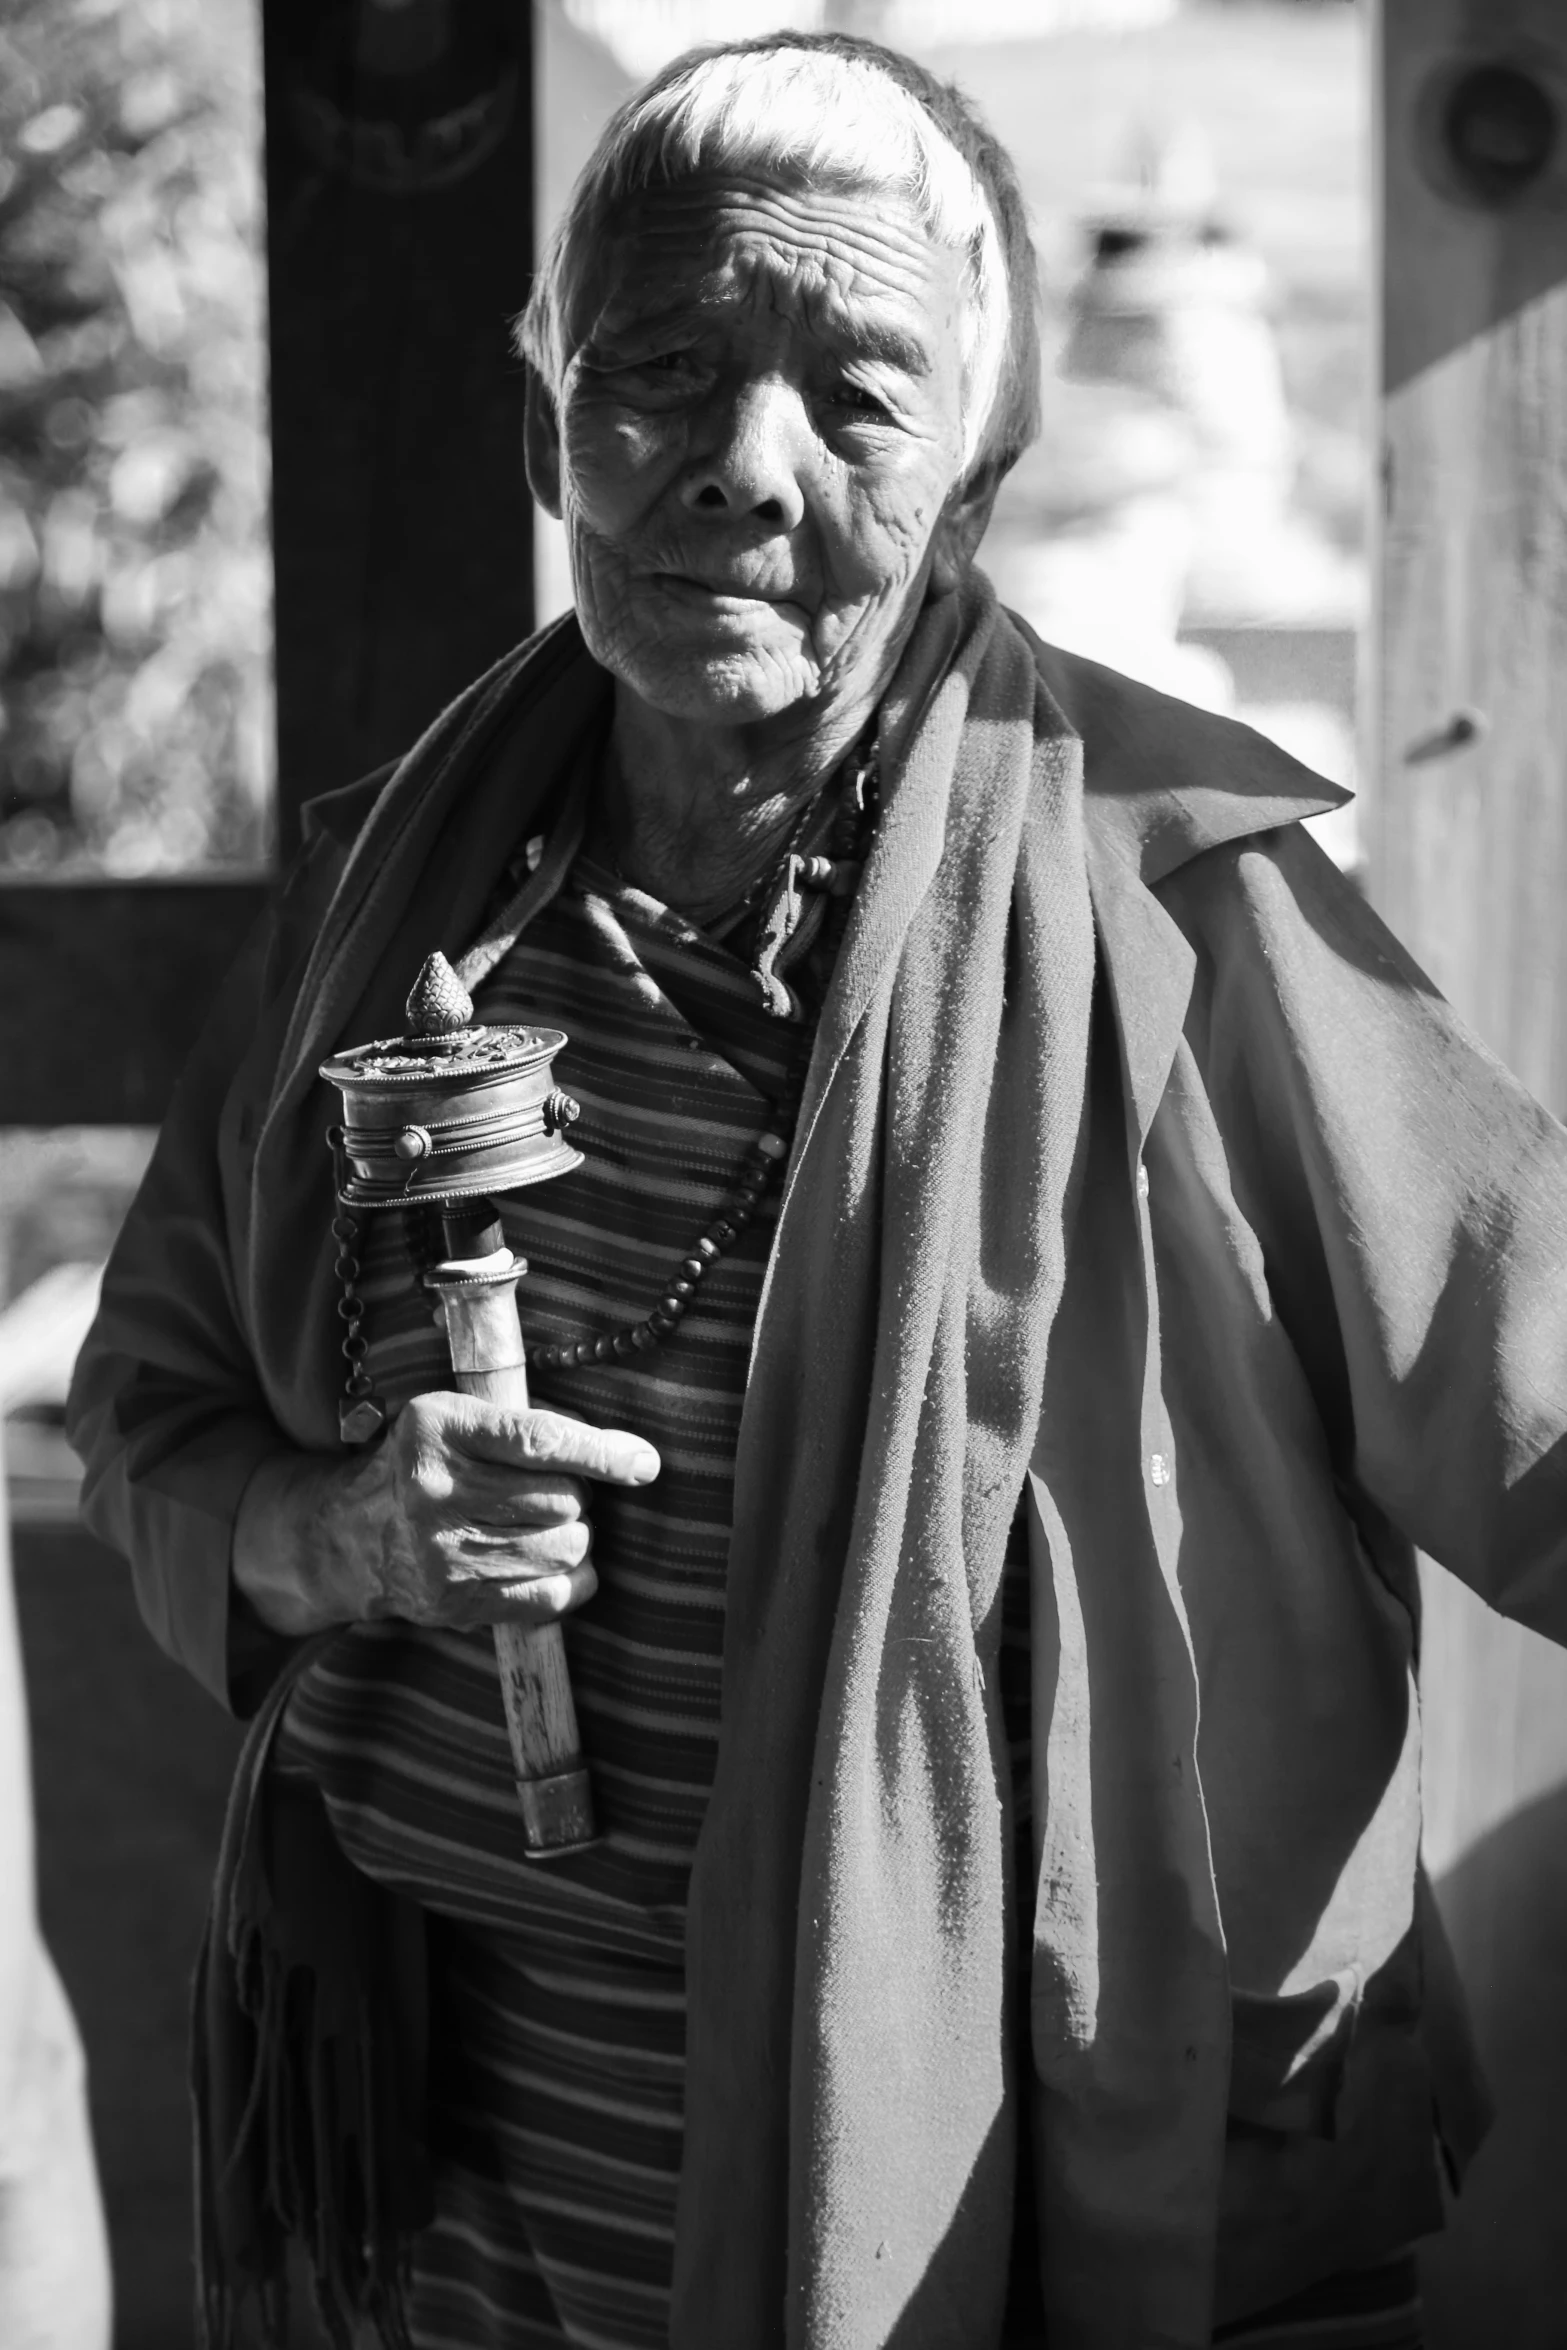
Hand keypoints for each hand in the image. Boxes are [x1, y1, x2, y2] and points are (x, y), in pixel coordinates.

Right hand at [370, 1391, 658, 1629]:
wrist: (352, 1536)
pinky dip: (572, 1580)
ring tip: (548, 1525)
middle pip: (562, 1499)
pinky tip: (555, 1564)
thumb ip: (529, 1425)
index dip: (602, 1453)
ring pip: (564, 1547)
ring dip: (576, 1536)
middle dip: (580, 1495)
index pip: (539, 1441)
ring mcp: (442, 1553)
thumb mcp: (458, 1419)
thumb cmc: (428, 1465)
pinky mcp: (455, 1602)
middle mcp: (434, 1491)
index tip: (644, 1463)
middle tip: (559, 1492)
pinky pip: (550, 1597)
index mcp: (436, 1427)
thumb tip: (625, 1456)